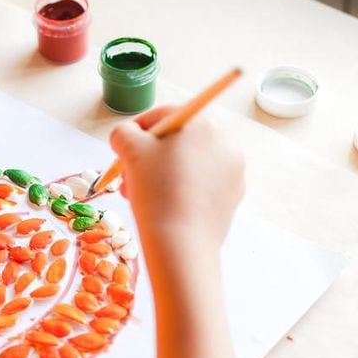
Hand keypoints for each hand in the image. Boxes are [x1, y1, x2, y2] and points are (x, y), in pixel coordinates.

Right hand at [109, 106, 243, 257]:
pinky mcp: (234, 196)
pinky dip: (184, 189)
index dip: (138, 130)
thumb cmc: (155, 189)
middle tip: (131, 175)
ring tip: (144, 194)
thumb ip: (123, 132)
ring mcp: (234, 170)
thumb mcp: (128, 150)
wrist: (181, 242)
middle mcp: (225, 141)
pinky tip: (165, 206)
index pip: (164, 115)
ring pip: (190, 163)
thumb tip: (127, 135)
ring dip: (164, 173)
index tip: (123, 148)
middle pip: (179, 141)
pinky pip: (203, 184)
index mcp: (203, 122)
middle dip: (151, 156)